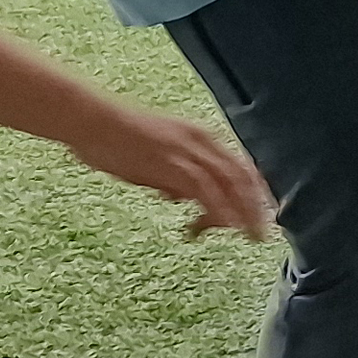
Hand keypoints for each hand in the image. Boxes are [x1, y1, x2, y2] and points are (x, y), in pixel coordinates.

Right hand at [64, 106, 274, 239]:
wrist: (92, 121)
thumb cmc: (114, 139)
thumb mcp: (153, 160)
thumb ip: (171, 177)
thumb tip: (181, 197)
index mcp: (200, 136)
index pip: (241, 165)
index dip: (256, 191)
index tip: (265, 213)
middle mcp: (201, 141)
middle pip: (243, 176)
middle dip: (258, 206)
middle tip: (263, 232)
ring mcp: (189, 151)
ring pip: (231, 184)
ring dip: (245, 213)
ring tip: (251, 236)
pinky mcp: (174, 163)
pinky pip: (207, 191)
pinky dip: (221, 210)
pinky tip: (226, 227)